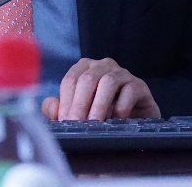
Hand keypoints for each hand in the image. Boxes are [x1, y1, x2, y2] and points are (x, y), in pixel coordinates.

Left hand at [40, 57, 159, 120]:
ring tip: (95, 124)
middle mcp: (103, 66)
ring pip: (108, 82)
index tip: (64, 121)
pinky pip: (129, 91)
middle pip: (87, 79)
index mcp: (84, 68)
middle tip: (78, 124)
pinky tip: (116, 120)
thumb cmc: (101, 114)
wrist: (134, 121)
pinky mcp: (139, 85)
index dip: (66, 101)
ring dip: (99, 105)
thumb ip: (58, 109)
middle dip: (80, 103)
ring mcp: (122, 73)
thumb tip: (52, 108)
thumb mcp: (77, 112)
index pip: (70, 80)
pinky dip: (121, 107)